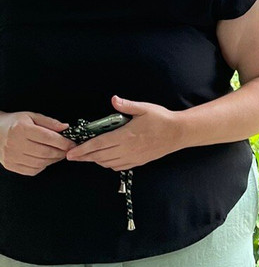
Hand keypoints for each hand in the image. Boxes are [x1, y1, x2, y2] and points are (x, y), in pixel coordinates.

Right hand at [0, 111, 72, 175]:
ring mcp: (11, 156)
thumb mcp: (31, 116)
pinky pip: (31, 170)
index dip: (63, 142)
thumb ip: (49, 122)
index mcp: (21, 129)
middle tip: (68, 150)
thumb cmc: (14, 123)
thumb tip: (65, 127)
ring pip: (40, 163)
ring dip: (53, 160)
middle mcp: (15, 143)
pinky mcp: (10, 165)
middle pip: (45, 152)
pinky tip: (45, 160)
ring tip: (58, 155)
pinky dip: (42, 166)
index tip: (72, 143)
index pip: (48, 138)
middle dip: (61, 153)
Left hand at [66, 96, 183, 170]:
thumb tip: (114, 99)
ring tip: (88, 156)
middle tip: (72, 156)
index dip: (83, 149)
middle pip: (99, 156)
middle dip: (84, 157)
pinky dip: (108, 164)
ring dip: (96, 160)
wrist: (178, 133)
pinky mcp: (138, 161)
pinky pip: (118, 166)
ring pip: (107, 163)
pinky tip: (106, 159)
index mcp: (125, 135)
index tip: (71, 152)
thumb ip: (126, 105)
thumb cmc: (161, 119)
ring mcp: (132, 157)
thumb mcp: (144, 108)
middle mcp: (127, 149)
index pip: (98, 144)